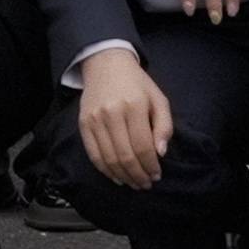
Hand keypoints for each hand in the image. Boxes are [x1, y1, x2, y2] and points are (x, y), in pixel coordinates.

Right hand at [72, 41, 176, 191]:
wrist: (106, 64)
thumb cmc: (137, 83)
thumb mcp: (158, 98)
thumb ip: (164, 126)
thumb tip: (160, 153)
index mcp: (134, 105)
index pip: (142, 146)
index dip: (150, 165)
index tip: (157, 175)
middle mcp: (112, 113)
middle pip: (125, 156)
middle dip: (138, 175)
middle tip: (146, 184)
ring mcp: (95, 119)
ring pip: (108, 158)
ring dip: (123, 176)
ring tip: (134, 183)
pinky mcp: (83, 124)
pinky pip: (93, 154)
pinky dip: (105, 170)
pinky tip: (117, 177)